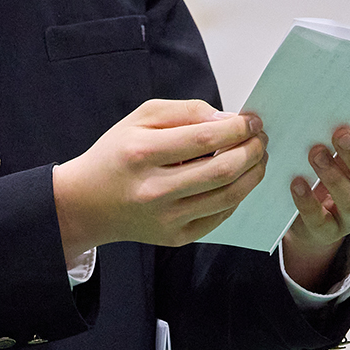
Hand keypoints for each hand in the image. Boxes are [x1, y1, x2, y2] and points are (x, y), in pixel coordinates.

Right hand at [53, 99, 267, 256]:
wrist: (87, 203)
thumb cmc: (117, 154)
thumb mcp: (140, 118)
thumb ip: (185, 111)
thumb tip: (227, 120)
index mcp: (142, 153)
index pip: (205, 138)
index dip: (238, 129)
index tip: (252, 121)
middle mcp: (154, 189)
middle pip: (222, 170)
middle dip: (252, 151)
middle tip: (261, 139)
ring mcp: (166, 218)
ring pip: (227, 196)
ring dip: (254, 174)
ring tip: (259, 158)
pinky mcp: (175, 238)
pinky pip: (219, 217)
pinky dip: (238, 196)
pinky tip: (240, 180)